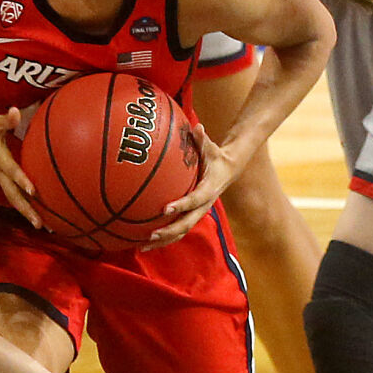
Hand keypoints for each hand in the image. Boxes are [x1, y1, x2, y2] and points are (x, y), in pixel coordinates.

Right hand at [0, 106, 40, 226]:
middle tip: (41, 225)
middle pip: (12, 195)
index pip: (12, 171)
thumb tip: (16, 111)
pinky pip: (8, 192)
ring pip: (10, 196)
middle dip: (26, 209)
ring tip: (40, 224)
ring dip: (24, 210)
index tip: (34, 191)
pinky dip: (19, 202)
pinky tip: (29, 209)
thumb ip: (6, 119)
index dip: (22, 180)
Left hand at [144, 124, 237, 248]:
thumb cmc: (215, 156)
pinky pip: (178, 229)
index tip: (165, 209)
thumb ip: (202, 139)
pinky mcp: (192, 215)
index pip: (194, 200)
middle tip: (151, 235)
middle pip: (187, 223)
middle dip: (169, 231)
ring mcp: (198, 213)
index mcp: (209, 189)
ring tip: (142, 246)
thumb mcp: (211, 147)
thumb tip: (197, 127)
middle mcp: (204, 205)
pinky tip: (143, 241)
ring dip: (163, 241)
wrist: (229, 170)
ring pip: (181, 232)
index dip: (181, 205)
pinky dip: (163, 237)